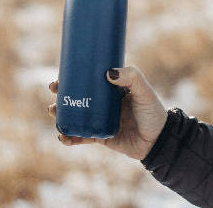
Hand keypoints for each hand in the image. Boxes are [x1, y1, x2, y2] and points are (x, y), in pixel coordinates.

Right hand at [48, 66, 167, 159]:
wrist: (159, 140)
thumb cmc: (152, 111)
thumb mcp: (143, 90)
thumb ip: (131, 77)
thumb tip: (108, 72)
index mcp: (110, 90)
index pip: (88, 81)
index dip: (72, 78)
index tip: (60, 77)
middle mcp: (102, 104)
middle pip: (77, 97)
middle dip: (62, 95)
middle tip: (53, 91)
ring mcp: (99, 120)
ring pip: (75, 116)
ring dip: (61, 115)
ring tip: (53, 112)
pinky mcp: (100, 136)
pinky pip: (81, 136)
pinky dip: (70, 137)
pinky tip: (62, 137)